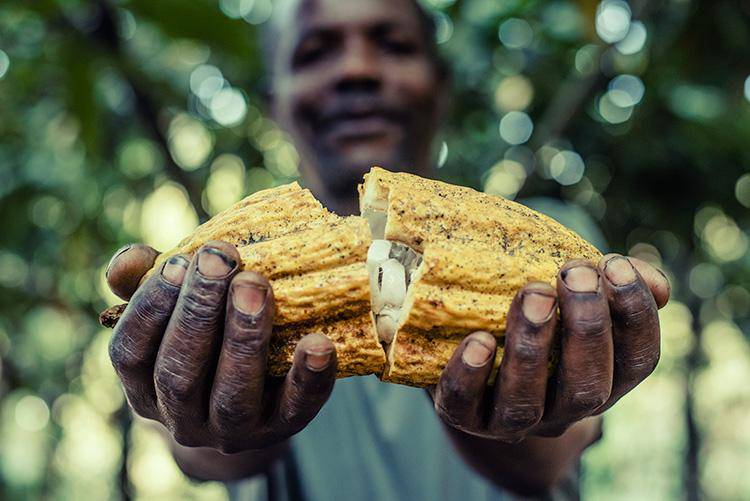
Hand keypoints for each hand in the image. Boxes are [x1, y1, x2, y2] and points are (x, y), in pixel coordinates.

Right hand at [105, 241, 336, 452]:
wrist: (254, 402)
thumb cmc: (207, 336)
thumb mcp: (175, 308)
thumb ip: (148, 280)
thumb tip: (130, 260)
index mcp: (145, 387)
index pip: (131, 353)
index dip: (150, 307)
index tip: (178, 260)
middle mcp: (181, 418)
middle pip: (179, 374)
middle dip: (198, 311)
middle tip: (221, 259)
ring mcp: (231, 431)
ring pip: (231, 395)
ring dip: (242, 337)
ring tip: (255, 285)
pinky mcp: (282, 429)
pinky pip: (296, 408)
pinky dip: (308, 376)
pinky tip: (319, 341)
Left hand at [433, 254, 669, 441]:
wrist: (473, 361)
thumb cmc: (535, 315)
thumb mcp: (573, 297)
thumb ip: (610, 285)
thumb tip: (659, 284)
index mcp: (604, 379)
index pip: (639, 360)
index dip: (635, 315)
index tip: (615, 265)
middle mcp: (564, 409)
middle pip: (587, 387)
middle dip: (586, 327)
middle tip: (574, 273)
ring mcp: (513, 421)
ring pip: (527, 403)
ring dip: (532, 348)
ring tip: (532, 294)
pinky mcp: (466, 418)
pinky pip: (465, 409)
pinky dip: (470, 376)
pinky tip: (477, 340)